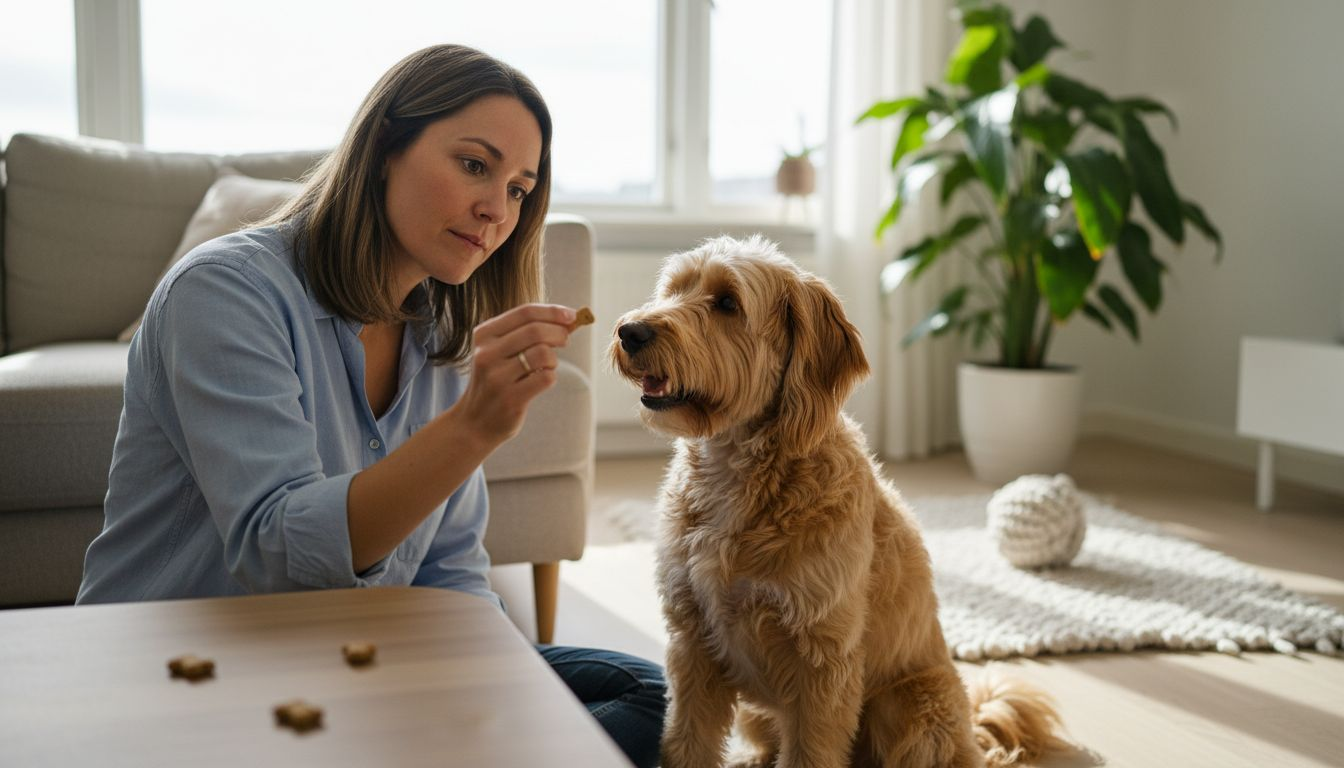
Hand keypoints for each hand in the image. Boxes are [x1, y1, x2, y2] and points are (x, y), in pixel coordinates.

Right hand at [455, 303, 576, 446]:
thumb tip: (569, 319)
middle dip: (559, 333)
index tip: (572, 316)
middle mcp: (487, 353)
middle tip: (565, 340)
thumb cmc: (496, 380)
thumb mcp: (502, 352)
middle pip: (536, 330)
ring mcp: (497, 377)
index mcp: (484, 335)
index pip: (525, 312)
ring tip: (547, 366)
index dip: (553, 312)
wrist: (474, 422)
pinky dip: (550, 377)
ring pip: (543, 353)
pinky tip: (541, 381)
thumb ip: (529, 333)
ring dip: (553, 358)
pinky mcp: (510, 398)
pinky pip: (546, 378)